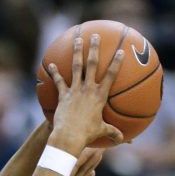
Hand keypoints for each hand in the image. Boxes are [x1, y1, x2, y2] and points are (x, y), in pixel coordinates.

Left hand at [48, 33, 123, 152]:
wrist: (69, 137)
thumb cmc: (87, 135)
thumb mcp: (102, 132)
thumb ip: (112, 133)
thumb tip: (123, 139)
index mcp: (99, 96)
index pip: (111, 75)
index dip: (116, 62)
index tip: (120, 51)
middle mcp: (87, 89)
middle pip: (92, 64)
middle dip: (94, 48)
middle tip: (95, 36)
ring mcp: (74, 90)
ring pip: (76, 66)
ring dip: (76, 52)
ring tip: (77, 39)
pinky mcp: (63, 95)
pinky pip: (58, 81)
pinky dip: (54, 73)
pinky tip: (51, 64)